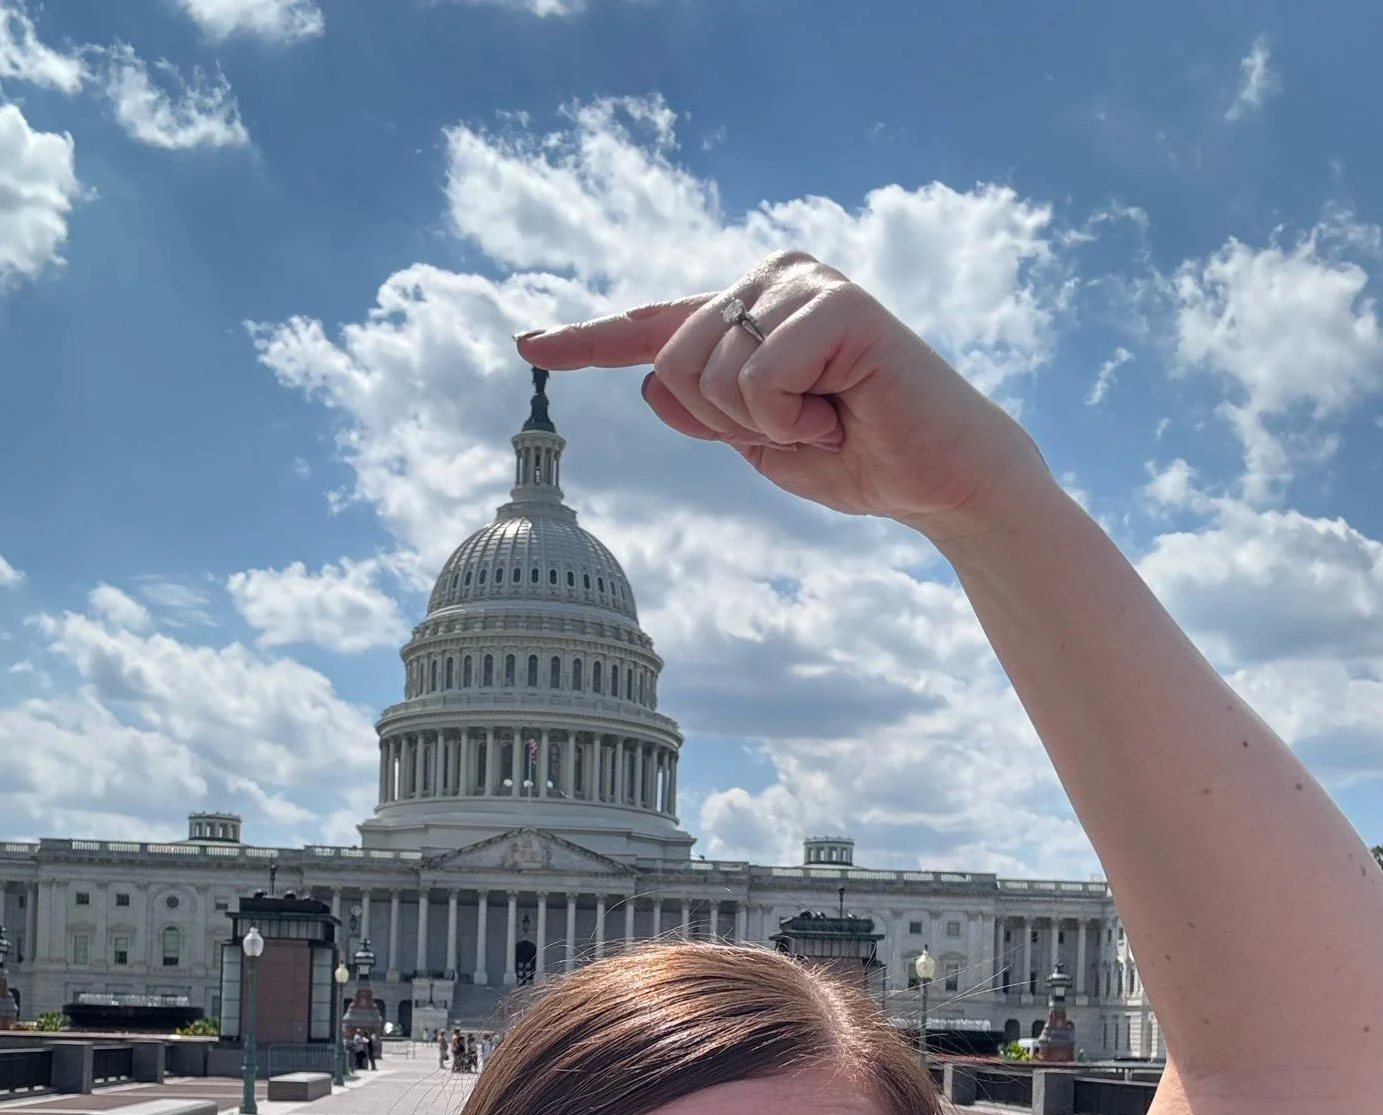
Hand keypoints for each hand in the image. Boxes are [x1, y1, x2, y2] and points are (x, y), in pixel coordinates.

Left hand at [517, 250, 1048, 541]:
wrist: (939, 481)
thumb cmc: (855, 459)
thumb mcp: (756, 443)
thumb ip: (702, 412)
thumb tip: (651, 382)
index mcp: (746, 311)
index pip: (652, 329)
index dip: (586, 340)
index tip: (527, 345)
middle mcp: (770, 280)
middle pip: (669, 365)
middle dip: (723, 424)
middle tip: (799, 428)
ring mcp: (803, 282)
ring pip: (708, 374)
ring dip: (764, 425)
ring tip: (826, 419)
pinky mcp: (838, 303)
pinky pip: (758, 379)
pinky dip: (793, 419)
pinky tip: (843, 412)